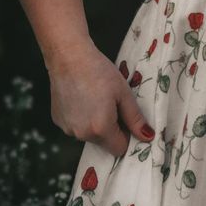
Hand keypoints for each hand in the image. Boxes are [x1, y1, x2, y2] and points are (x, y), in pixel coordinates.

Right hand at [46, 38, 154, 156]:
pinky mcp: (57, 120)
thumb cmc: (100, 72)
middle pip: (104, 143)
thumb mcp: (124, 93)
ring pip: (89, 135)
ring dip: (96, 123)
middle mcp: (81, 134)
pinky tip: (82, 98)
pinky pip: (76, 126)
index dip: (127, 135)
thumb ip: (135, 118)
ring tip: (96, 98)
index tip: (126, 118)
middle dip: (111, 129)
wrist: (69, 57)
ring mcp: (67, 128)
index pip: (119, 148)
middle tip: (112, 103)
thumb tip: (148, 137)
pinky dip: (81, 118)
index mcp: (101, 129)